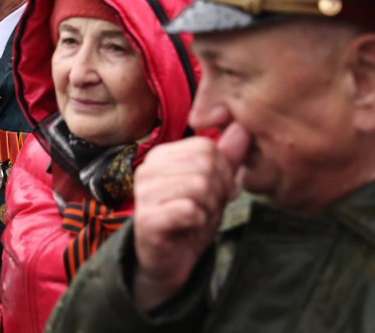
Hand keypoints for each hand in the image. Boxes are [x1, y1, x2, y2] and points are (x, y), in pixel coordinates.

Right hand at [131, 125, 250, 311]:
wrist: (168, 261)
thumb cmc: (189, 220)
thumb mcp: (214, 186)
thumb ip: (227, 156)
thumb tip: (242, 125)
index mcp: (161, 156)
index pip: (205, 146)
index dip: (223, 171)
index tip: (219, 192)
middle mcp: (147, 169)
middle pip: (204, 164)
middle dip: (217, 191)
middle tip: (208, 207)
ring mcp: (143, 193)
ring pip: (198, 186)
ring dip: (208, 207)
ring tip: (198, 217)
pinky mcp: (147, 218)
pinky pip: (188, 209)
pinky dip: (199, 221)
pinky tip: (189, 226)